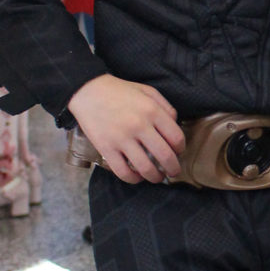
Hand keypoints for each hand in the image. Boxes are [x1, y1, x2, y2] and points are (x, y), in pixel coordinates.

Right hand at [69, 72, 184, 184]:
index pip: (176, 137)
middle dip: (173, 168)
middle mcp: (139, 125)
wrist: (88, 91)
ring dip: (155, 177)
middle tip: (174, 172)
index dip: (181, 149)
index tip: (178, 152)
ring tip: (157, 177)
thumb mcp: (147, 91)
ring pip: (146, 168)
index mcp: (152, 110)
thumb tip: (176, 126)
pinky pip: (123, 172)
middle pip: (165, 156)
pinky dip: (134, 179)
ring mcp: (121, 138)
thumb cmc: (120, 91)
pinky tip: (137, 176)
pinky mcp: (106, 148)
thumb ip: (165, 107)